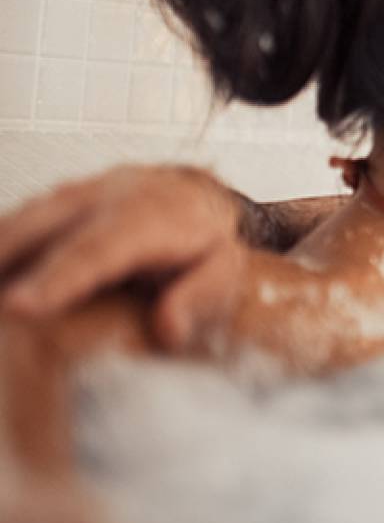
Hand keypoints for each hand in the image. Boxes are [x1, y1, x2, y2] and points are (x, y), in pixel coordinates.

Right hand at [0, 166, 246, 350]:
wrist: (194, 193)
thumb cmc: (204, 240)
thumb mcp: (223, 267)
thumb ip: (199, 296)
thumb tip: (168, 329)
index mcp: (146, 219)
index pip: (95, 251)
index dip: (56, 280)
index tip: (19, 307)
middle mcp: (102, 199)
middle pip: (42, 231)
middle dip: (5, 262)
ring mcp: (72, 196)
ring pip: (23, 220)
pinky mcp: (53, 201)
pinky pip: (19, 220)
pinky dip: (2, 241)